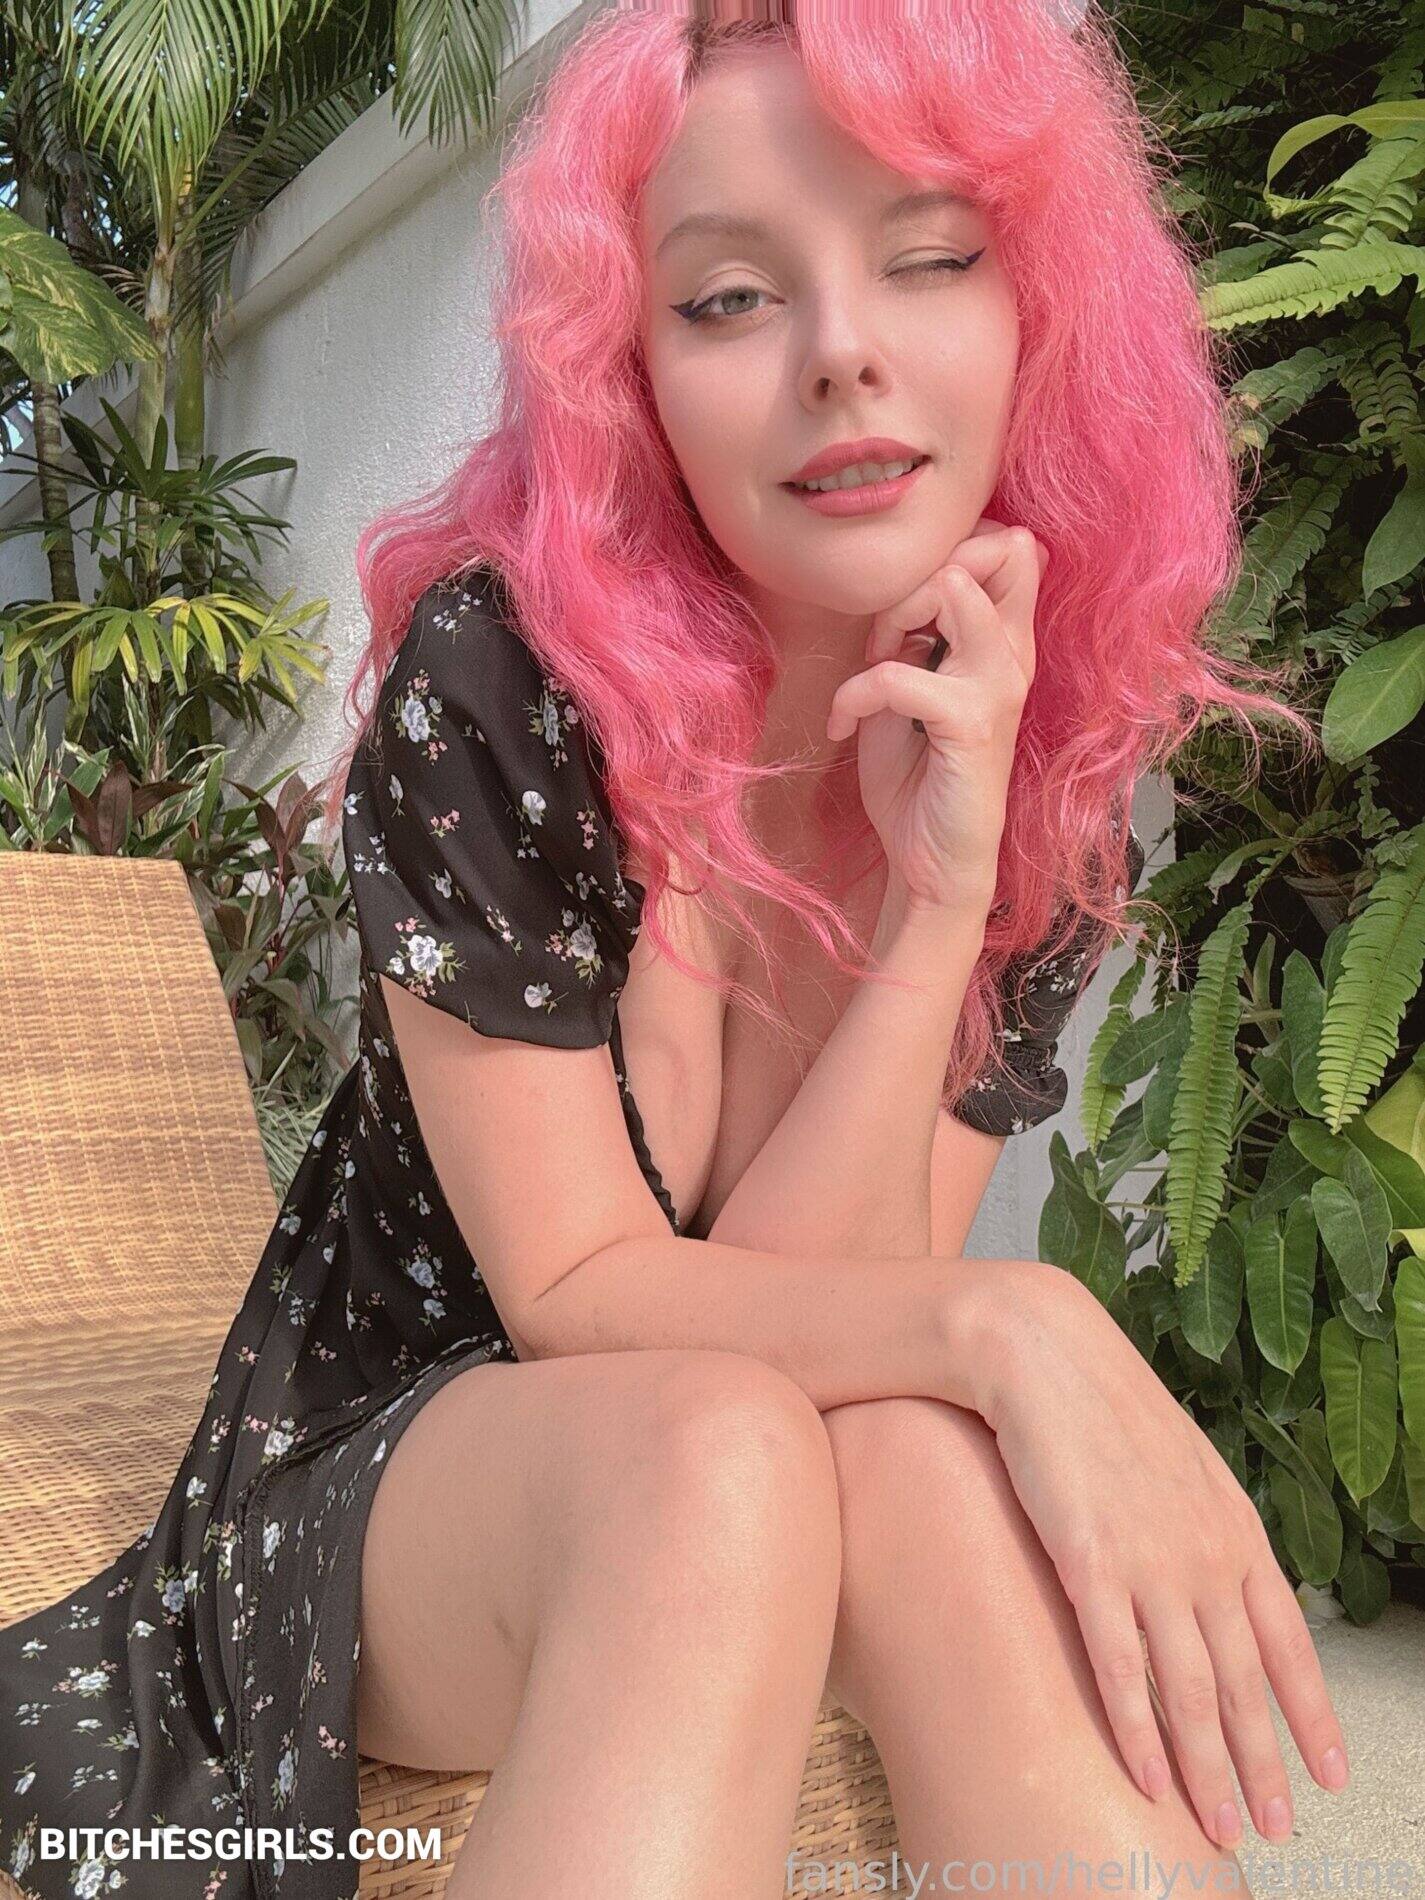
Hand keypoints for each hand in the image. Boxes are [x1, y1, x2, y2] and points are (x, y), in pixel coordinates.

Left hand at [824, 518, 1043, 912]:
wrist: (932, 861)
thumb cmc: (919, 776)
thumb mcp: (913, 688)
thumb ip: (916, 634)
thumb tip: (898, 589)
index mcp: (1004, 642)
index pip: (1011, 545)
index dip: (946, 555)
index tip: (901, 616)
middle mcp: (1012, 654)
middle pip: (996, 547)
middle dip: (916, 577)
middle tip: (881, 638)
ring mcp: (997, 686)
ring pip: (952, 588)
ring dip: (890, 619)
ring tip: (870, 668)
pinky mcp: (970, 723)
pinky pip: (898, 673)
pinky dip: (854, 693)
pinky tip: (842, 725)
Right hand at [976, 1263, 1348, 1848]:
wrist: (1043, 1353)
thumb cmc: (1102, 1404)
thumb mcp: (1180, 1465)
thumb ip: (1205, 1528)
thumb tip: (1218, 1581)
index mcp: (1234, 1528)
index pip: (1289, 1640)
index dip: (1311, 1712)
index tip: (1329, 1773)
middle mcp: (1205, 1553)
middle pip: (1245, 1682)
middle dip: (1263, 1764)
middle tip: (1275, 1828)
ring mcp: (1150, 1562)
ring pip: (1193, 1690)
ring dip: (1209, 1768)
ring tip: (1220, 1823)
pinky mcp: (1089, 1565)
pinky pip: (1122, 1667)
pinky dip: (1139, 1730)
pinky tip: (1148, 1777)